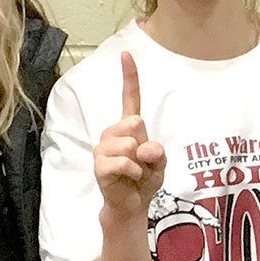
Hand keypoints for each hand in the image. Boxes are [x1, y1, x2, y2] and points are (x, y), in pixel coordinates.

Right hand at [93, 52, 166, 229]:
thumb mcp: (159, 164)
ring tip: (136, 172)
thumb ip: (157, 153)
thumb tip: (146, 147)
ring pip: (131, 144)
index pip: (130, 98)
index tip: (127, 54)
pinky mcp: (100, 164)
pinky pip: (125, 162)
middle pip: (136, 123)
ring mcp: (103, 147)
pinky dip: (135, 172)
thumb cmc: (144, 181)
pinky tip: (130, 178)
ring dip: (142, 163)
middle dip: (146, 145)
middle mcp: (113, 132)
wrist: (132, 205)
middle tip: (143, 162)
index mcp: (128, 127)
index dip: (129, 77)